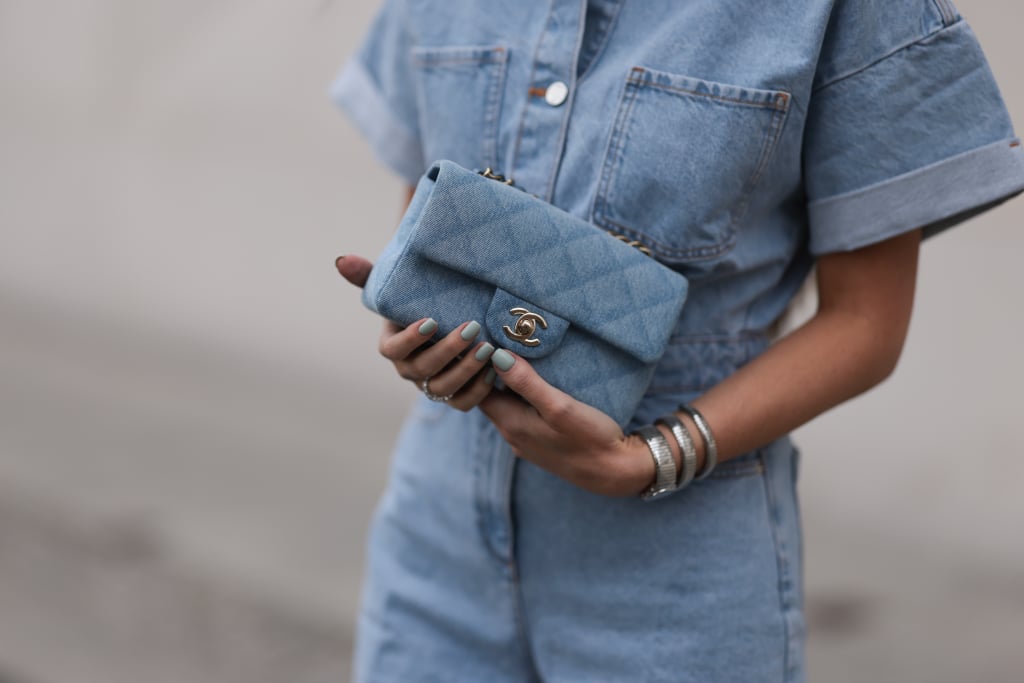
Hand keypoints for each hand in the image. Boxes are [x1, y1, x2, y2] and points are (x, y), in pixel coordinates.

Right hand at [335, 255, 495, 410]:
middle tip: (471, 328)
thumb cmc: (416, 300)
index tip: (430, 320)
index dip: (410, 339)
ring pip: (444, 388)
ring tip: (487, 348)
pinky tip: (495, 369)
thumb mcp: (394, 286)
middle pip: (423, 369)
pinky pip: (464, 402)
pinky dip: (479, 390)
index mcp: (391, 346)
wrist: (446, 317)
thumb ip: (368, 275)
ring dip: (466, 371)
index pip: (393, 349)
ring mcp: (431, 385)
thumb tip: (342, 260)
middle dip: (448, 350)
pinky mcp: (454, 395)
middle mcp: (409, 369)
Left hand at [479, 350, 654, 496]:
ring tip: (526, 360)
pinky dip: (526, 399)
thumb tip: (497, 356)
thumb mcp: (560, 405)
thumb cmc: (591, 438)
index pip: (478, 391)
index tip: (490, 343)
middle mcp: (513, 436)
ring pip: (508, 407)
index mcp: (511, 424)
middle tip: (507, 344)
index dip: (479, 367)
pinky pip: (524, 416)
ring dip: (512, 386)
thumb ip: (527, 383)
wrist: (617, 473)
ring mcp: (527, 443)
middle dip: (495, 373)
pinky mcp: (542, 445)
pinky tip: (542, 386)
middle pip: (492, 398)